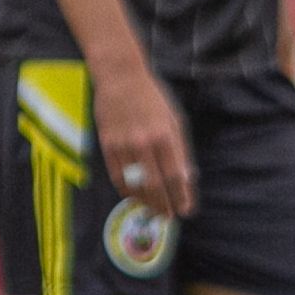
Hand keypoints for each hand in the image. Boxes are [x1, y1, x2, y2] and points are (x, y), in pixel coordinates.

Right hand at [95, 63, 195, 217]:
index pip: (175, 175)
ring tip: (153, 210)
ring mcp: (123, 144)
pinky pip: (116, 175)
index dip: (182, 196)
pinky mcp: (107, 144)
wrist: (120, 77)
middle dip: (164, 204)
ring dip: (145, 201)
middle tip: (169, 216)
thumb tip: (185, 177)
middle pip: (155, 184)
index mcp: (165, 135)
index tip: (186, 209)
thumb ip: (180, 149)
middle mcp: (144, 142)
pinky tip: (133, 196)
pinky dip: (126, 189)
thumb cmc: (153, 97)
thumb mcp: (174, 120)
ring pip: (134, 183)